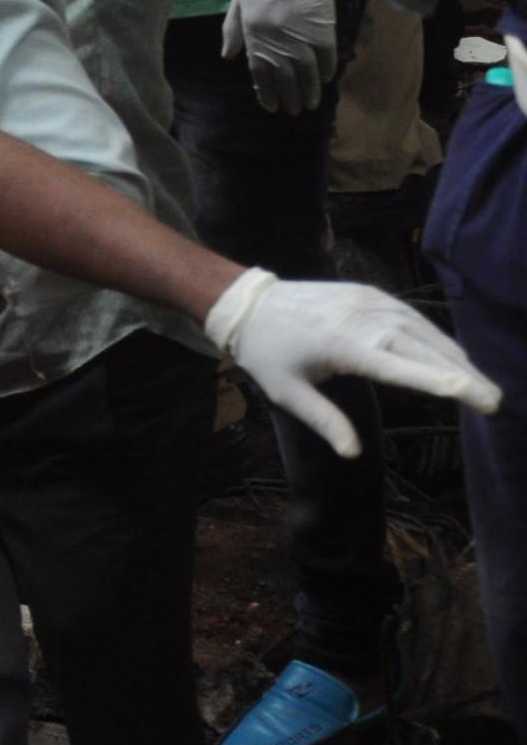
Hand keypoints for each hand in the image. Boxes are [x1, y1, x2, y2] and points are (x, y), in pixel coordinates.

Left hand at [206, 268, 501, 456]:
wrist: (248, 303)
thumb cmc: (267, 353)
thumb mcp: (287, 393)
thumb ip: (324, 420)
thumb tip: (352, 452)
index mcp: (342, 343)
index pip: (400, 366)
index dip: (439, 381)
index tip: (474, 394)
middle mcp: (362, 318)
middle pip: (422, 348)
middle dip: (463, 374)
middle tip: (495, 402)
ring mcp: (368, 301)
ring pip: (423, 330)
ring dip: (455, 355)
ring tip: (483, 384)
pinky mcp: (369, 292)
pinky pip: (411, 316)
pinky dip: (435, 336)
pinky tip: (454, 355)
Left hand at [221, 0, 335, 113]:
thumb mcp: (238, 0)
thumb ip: (232, 30)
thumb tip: (227, 57)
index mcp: (252, 31)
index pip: (258, 70)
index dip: (265, 90)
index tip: (270, 106)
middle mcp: (275, 36)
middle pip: (283, 75)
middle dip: (288, 96)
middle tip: (293, 111)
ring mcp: (300, 31)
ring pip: (305, 71)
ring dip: (308, 90)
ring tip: (310, 105)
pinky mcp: (323, 24)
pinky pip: (327, 54)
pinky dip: (327, 69)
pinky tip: (326, 80)